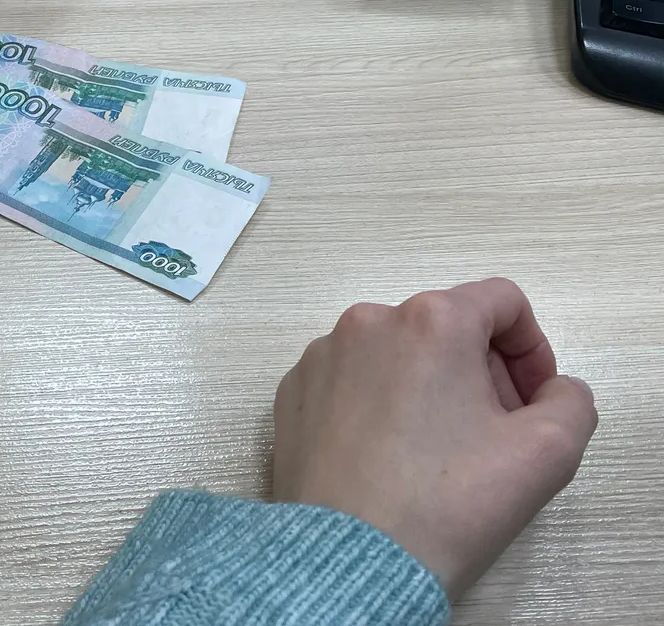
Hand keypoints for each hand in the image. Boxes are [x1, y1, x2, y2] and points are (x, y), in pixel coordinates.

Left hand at [273, 278, 597, 599]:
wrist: (348, 559)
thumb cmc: (447, 504)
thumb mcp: (546, 452)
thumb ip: (569, 400)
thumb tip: (552, 388)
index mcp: (431, 321)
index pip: (502, 301)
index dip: (531, 348)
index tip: (533, 402)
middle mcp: (368, 321)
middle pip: (445, 328)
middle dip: (480, 373)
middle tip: (492, 436)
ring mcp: (320, 356)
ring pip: (394, 354)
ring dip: (427, 388)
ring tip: (436, 454)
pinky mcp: (291, 392)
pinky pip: (349, 381)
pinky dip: (376, 405)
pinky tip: (386, 459)